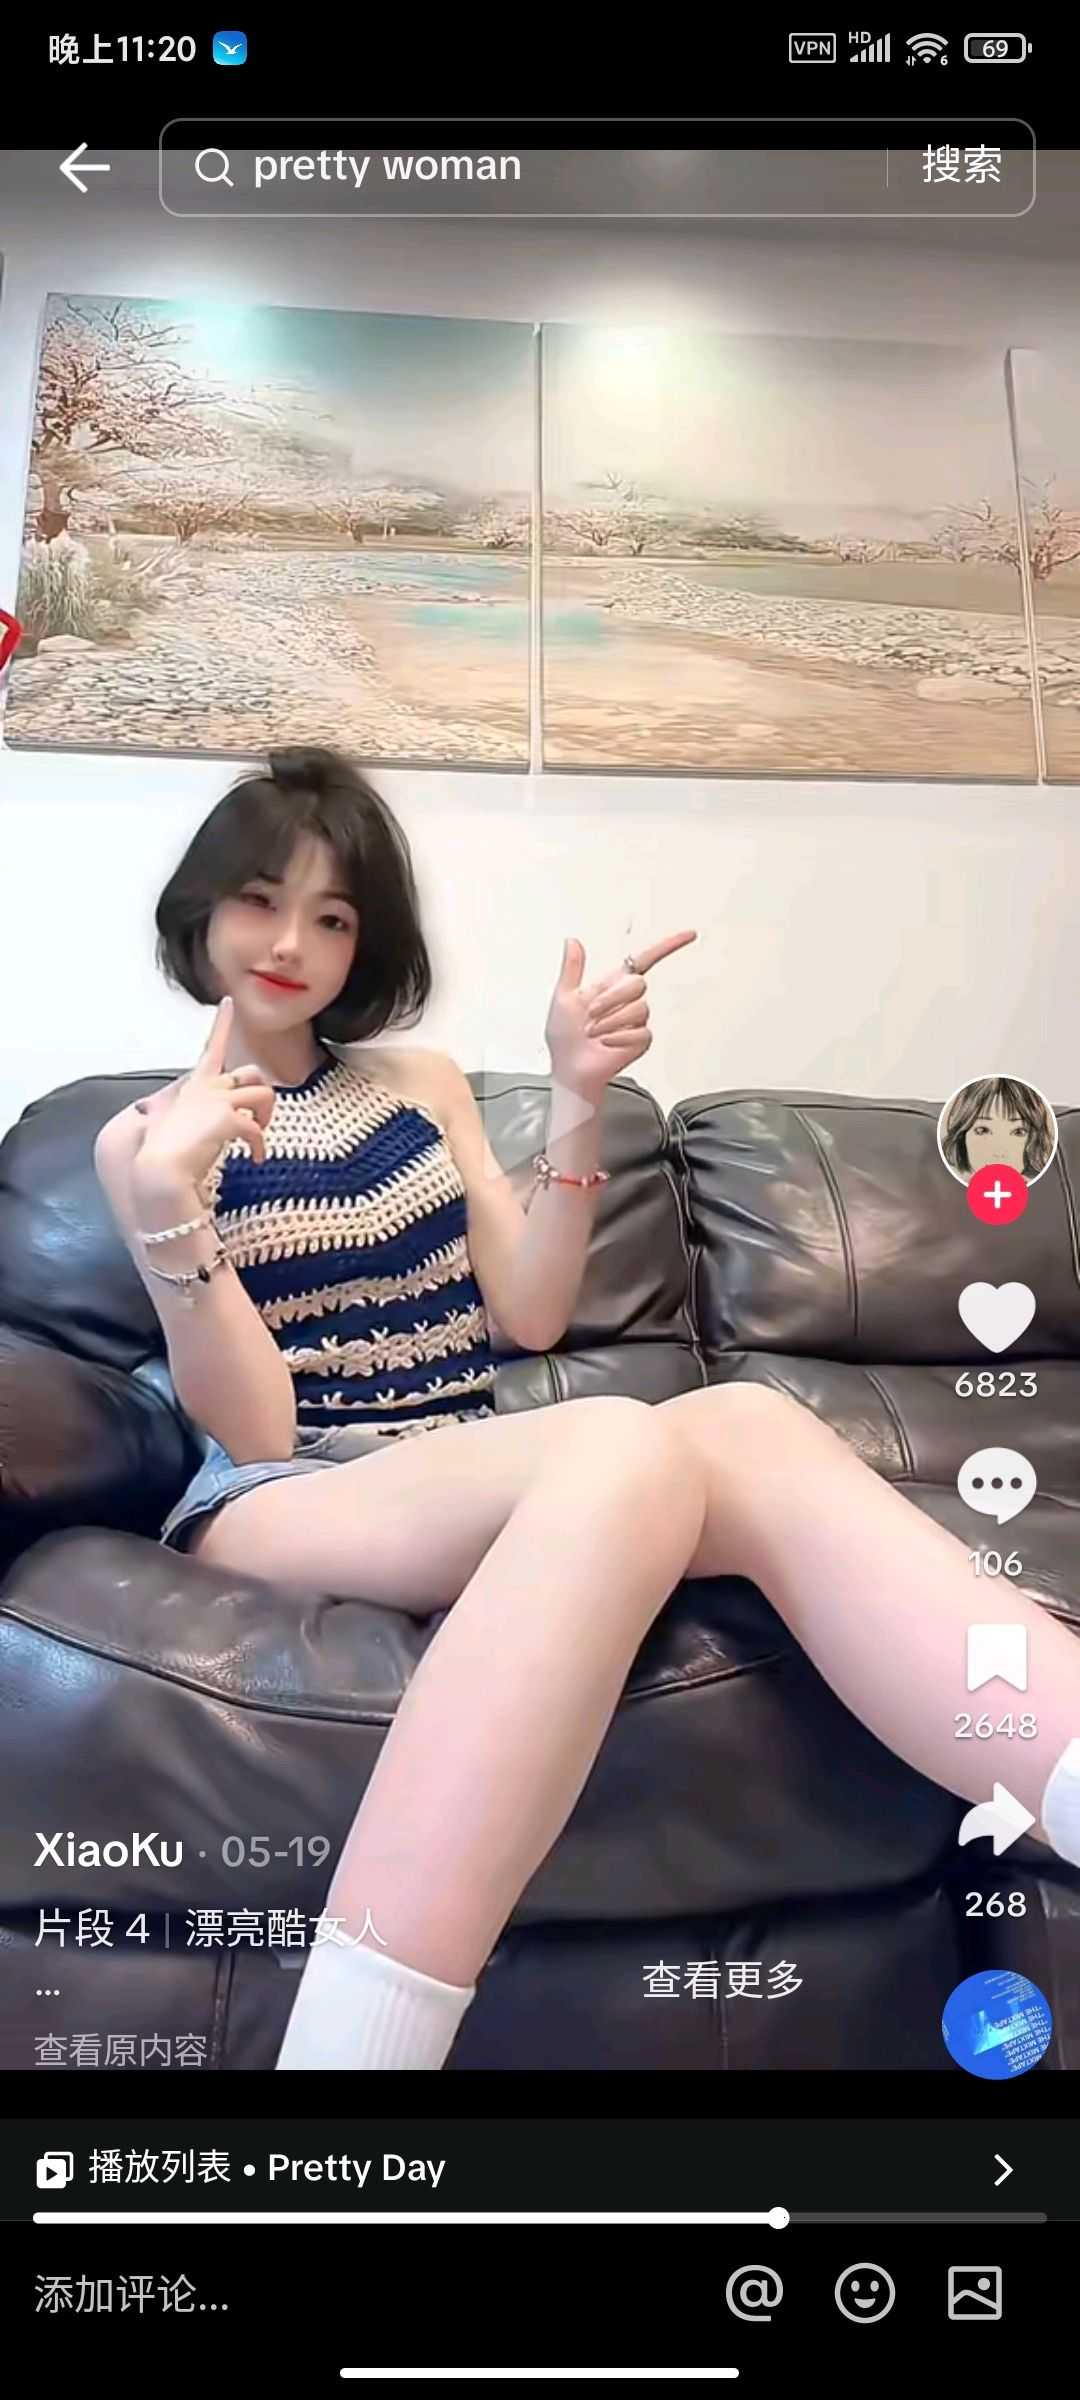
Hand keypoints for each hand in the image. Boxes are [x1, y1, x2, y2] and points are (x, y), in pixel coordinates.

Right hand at [132, 997, 275, 1190]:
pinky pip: (257, 1129)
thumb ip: (160, 1110)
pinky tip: (256, 1158)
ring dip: (267, 1117)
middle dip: (263, 1093)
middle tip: (262, 1118)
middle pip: (252, 1074)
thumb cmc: (157, 1150)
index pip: (210, 1048)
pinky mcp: (228, 1119)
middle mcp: (208, 1088)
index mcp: (193, 1086)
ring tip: (259, 1137)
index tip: (228, 1002)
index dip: (221, 1023)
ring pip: (264, 1095)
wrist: (159, 1168)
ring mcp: (218, 1101)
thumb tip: (142, 1108)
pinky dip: (260, 1146)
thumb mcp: (159, 1121)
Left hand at [544, 929, 697, 1096]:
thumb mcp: (563, 998)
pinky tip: (606, 1044)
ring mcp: (637, 1020)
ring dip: (611, 1022)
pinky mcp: (642, 1040)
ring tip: (595, 1033)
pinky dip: (619, 1039)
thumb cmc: (565, 1038)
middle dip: (611, 999)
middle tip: (591, 1015)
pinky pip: (640, 1032)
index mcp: (611, 985)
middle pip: (638, 984)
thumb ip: (572, 969)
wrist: (571, 1069)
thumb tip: (572, 941)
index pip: (645, 960)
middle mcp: (627, 1001)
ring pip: (638, 1010)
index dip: (668, 946)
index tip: (689, 935)